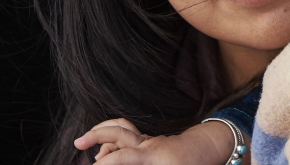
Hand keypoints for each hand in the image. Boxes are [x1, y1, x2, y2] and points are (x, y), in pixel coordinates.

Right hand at [74, 118, 244, 163]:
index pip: (122, 156)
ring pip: (122, 128)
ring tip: (85, 142)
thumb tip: (120, 161)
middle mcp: (149, 144)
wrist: (211, 147)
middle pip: (119, 131)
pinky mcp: (150, 141)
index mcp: (154, 155)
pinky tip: (105, 152)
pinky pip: (127, 135)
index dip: (106, 163)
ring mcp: (149, 140)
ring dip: (103, 132)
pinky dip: (113, 140)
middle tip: (78, 143)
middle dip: (96, 134)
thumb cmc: (195, 164)